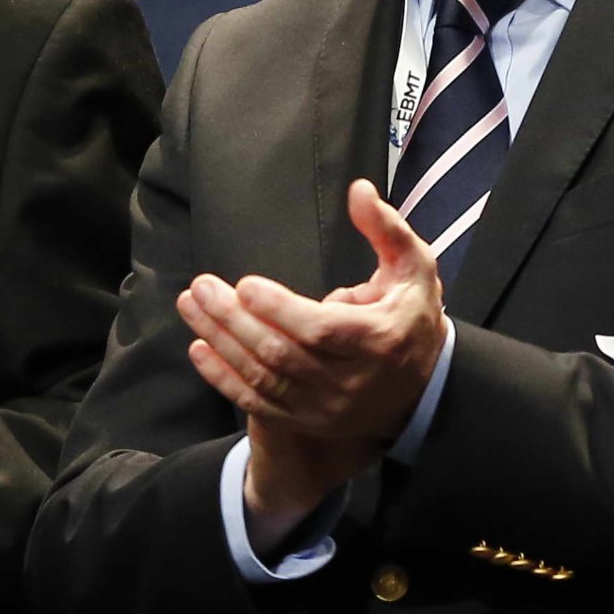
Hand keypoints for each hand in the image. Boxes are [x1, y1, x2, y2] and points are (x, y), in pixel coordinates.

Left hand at [178, 179, 447, 544]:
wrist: (422, 387)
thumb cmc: (411, 316)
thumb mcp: (413, 268)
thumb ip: (386, 229)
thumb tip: (357, 190)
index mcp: (379, 340)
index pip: (320, 329)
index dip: (279, 309)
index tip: (245, 284)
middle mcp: (352, 381)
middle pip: (281, 352)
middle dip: (234, 319)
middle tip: (201, 286)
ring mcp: (327, 408)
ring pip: (263, 378)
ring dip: (220, 342)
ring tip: (191, 306)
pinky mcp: (309, 422)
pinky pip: (258, 403)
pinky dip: (224, 378)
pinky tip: (200, 349)